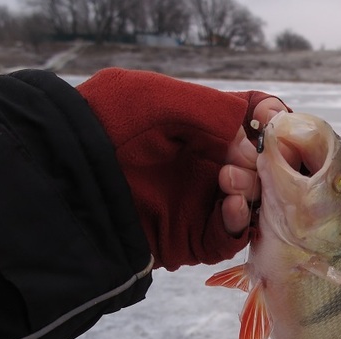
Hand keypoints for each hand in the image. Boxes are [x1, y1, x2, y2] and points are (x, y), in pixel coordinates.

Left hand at [78, 68, 290, 269]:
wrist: (65, 179)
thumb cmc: (105, 126)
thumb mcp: (158, 98)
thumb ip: (213, 110)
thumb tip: (249, 142)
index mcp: (197, 129)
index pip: (249, 123)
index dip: (267, 122)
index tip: (275, 121)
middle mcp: (202, 166)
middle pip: (257, 166)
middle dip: (259, 162)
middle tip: (240, 162)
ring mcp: (198, 204)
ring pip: (250, 203)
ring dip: (250, 191)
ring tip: (229, 183)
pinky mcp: (191, 239)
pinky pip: (229, 236)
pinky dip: (237, 222)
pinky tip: (231, 206)